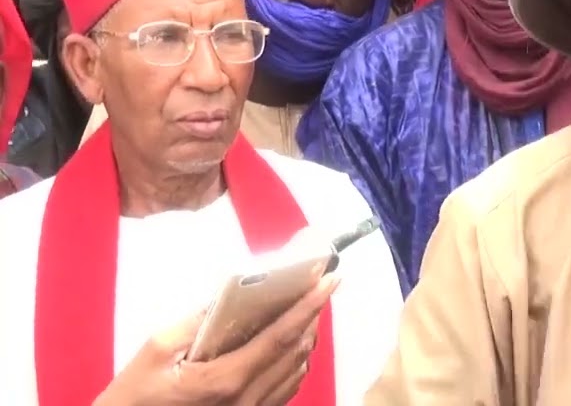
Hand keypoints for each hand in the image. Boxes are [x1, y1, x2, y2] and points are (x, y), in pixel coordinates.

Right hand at [93, 274, 339, 405]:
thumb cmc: (137, 393)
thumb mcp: (159, 348)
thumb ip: (199, 319)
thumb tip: (230, 293)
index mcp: (226, 380)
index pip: (280, 336)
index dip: (309, 305)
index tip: (331, 280)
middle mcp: (247, 400)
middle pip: (296, 352)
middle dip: (312, 315)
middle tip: (321, 286)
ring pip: (296, 372)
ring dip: (306, 338)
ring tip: (307, 309)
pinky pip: (285, 391)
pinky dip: (295, 363)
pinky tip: (291, 345)